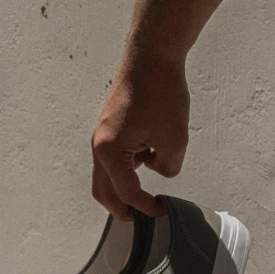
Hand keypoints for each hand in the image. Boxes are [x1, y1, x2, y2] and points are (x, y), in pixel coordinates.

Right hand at [91, 51, 189, 220]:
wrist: (152, 56)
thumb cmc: (158, 89)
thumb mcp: (174, 139)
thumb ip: (169, 166)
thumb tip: (161, 168)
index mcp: (109, 152)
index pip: (126, 192)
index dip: (144, 206)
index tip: (159, 211)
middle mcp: (100, 144)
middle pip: (103, 189)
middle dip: (119, 206)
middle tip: (134, 217)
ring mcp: (103, 134)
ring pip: (108, 172)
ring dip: (124, 183)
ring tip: (145, 190)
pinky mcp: (111, 124)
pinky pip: (115, 154)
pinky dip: (129, 164)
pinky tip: (150, 157)